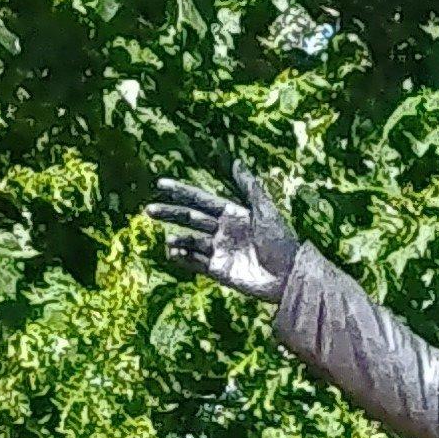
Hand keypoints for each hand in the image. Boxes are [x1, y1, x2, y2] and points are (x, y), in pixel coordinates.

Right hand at [147, 161, 298, 307]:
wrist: (289, 276)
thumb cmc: (282, 241)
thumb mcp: (266, 211)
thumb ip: (250, 187)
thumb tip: (237, 161)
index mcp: (232, 214)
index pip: (201, 200)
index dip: (181, 192)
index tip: (161, 184)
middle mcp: (223, 231)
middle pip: (191, 218)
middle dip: (171, 213)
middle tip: (149, 210)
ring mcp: (220, 251)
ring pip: (191, 242)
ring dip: (178, 239)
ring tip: (169, 239)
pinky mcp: (220, 271)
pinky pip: (196, 263)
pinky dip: (183, 258)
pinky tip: (173, 253)